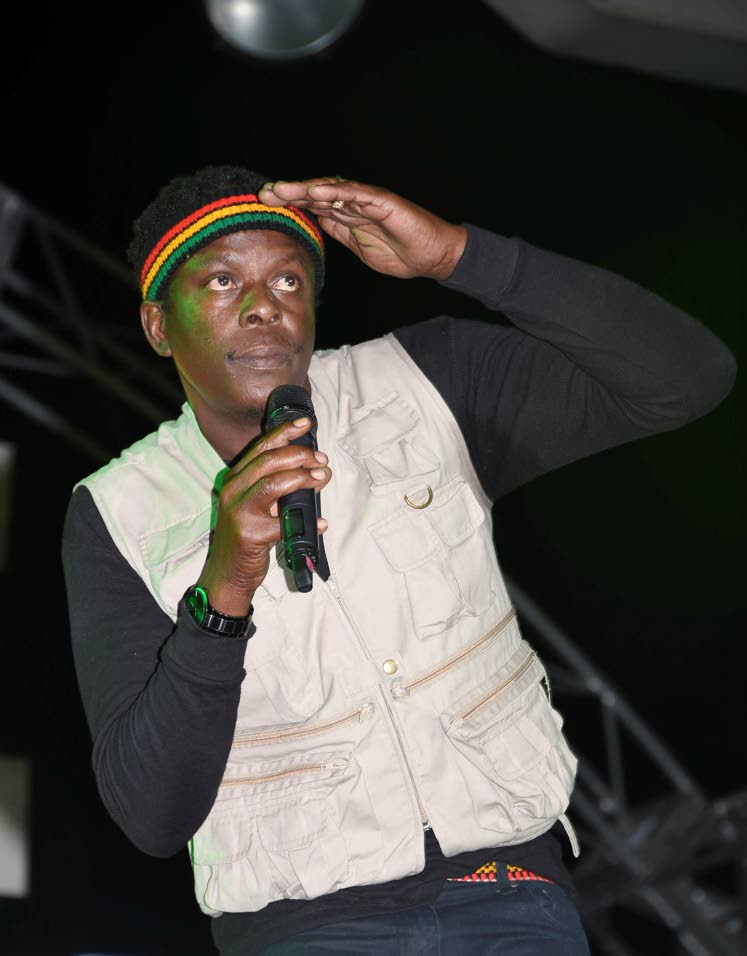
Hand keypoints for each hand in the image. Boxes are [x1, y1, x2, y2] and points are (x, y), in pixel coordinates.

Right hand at [197, 418, 330, 615]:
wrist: (228, 574)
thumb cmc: (247, 538)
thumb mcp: (257, 505)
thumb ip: (278, 487)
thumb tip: (315, 470)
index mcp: (235, 480)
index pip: (261, 448)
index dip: (284, 432)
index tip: (305, 424)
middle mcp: (233, 491)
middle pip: (268, 461)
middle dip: (299, 455)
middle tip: (321, 460)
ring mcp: (239, 513)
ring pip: (273, 484)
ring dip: (302, 478)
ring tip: (322, 479)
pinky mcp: (249, 535)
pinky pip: (284, 524)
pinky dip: (307, 523)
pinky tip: (321, 523)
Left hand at [258, 177, 467, 280]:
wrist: (432, 257)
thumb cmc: (401, 254)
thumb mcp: (360, 249)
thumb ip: (339, 233)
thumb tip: (316, 222)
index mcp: (348, 216)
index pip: (314, 206)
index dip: (291, 204)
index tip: (266, 205)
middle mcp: (355, 203)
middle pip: (317, 194)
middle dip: (291, 193)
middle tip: (265, 193)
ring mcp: (368, 200)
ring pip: (333, 190)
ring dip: (306, 189)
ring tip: (283, 190)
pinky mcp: (383, 201)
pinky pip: (357, 194)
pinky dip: (337, 192)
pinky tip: (317, 192)